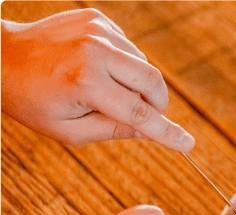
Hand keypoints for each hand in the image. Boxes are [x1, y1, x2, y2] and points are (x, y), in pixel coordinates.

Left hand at [0, 9, 194, 150]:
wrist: (2, 57)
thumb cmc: (31, 100)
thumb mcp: (69, 131)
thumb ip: (113, 131)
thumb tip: (150, 132)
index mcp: (86, 83)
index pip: (140, 113)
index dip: (166, 132)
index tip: (187, 144)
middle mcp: (96, 51)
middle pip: (153, 82)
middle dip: (157, 104)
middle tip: (148, 116)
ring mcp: (98, 31)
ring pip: (143, 64)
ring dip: (137, 84)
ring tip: (106, 91)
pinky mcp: (98, 20)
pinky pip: (129, 48)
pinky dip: (124, 64)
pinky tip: (99, 69)